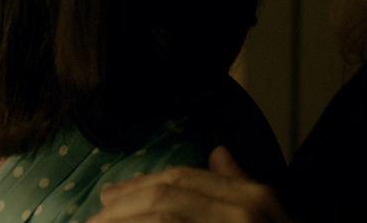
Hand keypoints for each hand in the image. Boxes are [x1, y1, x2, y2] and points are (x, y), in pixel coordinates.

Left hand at [88, 146, 289, 222]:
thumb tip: (218, 152)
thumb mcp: (271, 216)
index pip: (184, 179)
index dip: (141, 185)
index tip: (110, 196)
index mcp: (255, 197)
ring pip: (165, 218)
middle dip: (125, 205)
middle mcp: (245, 212)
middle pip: (168, 197)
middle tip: (94, 218)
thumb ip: (240, 184)